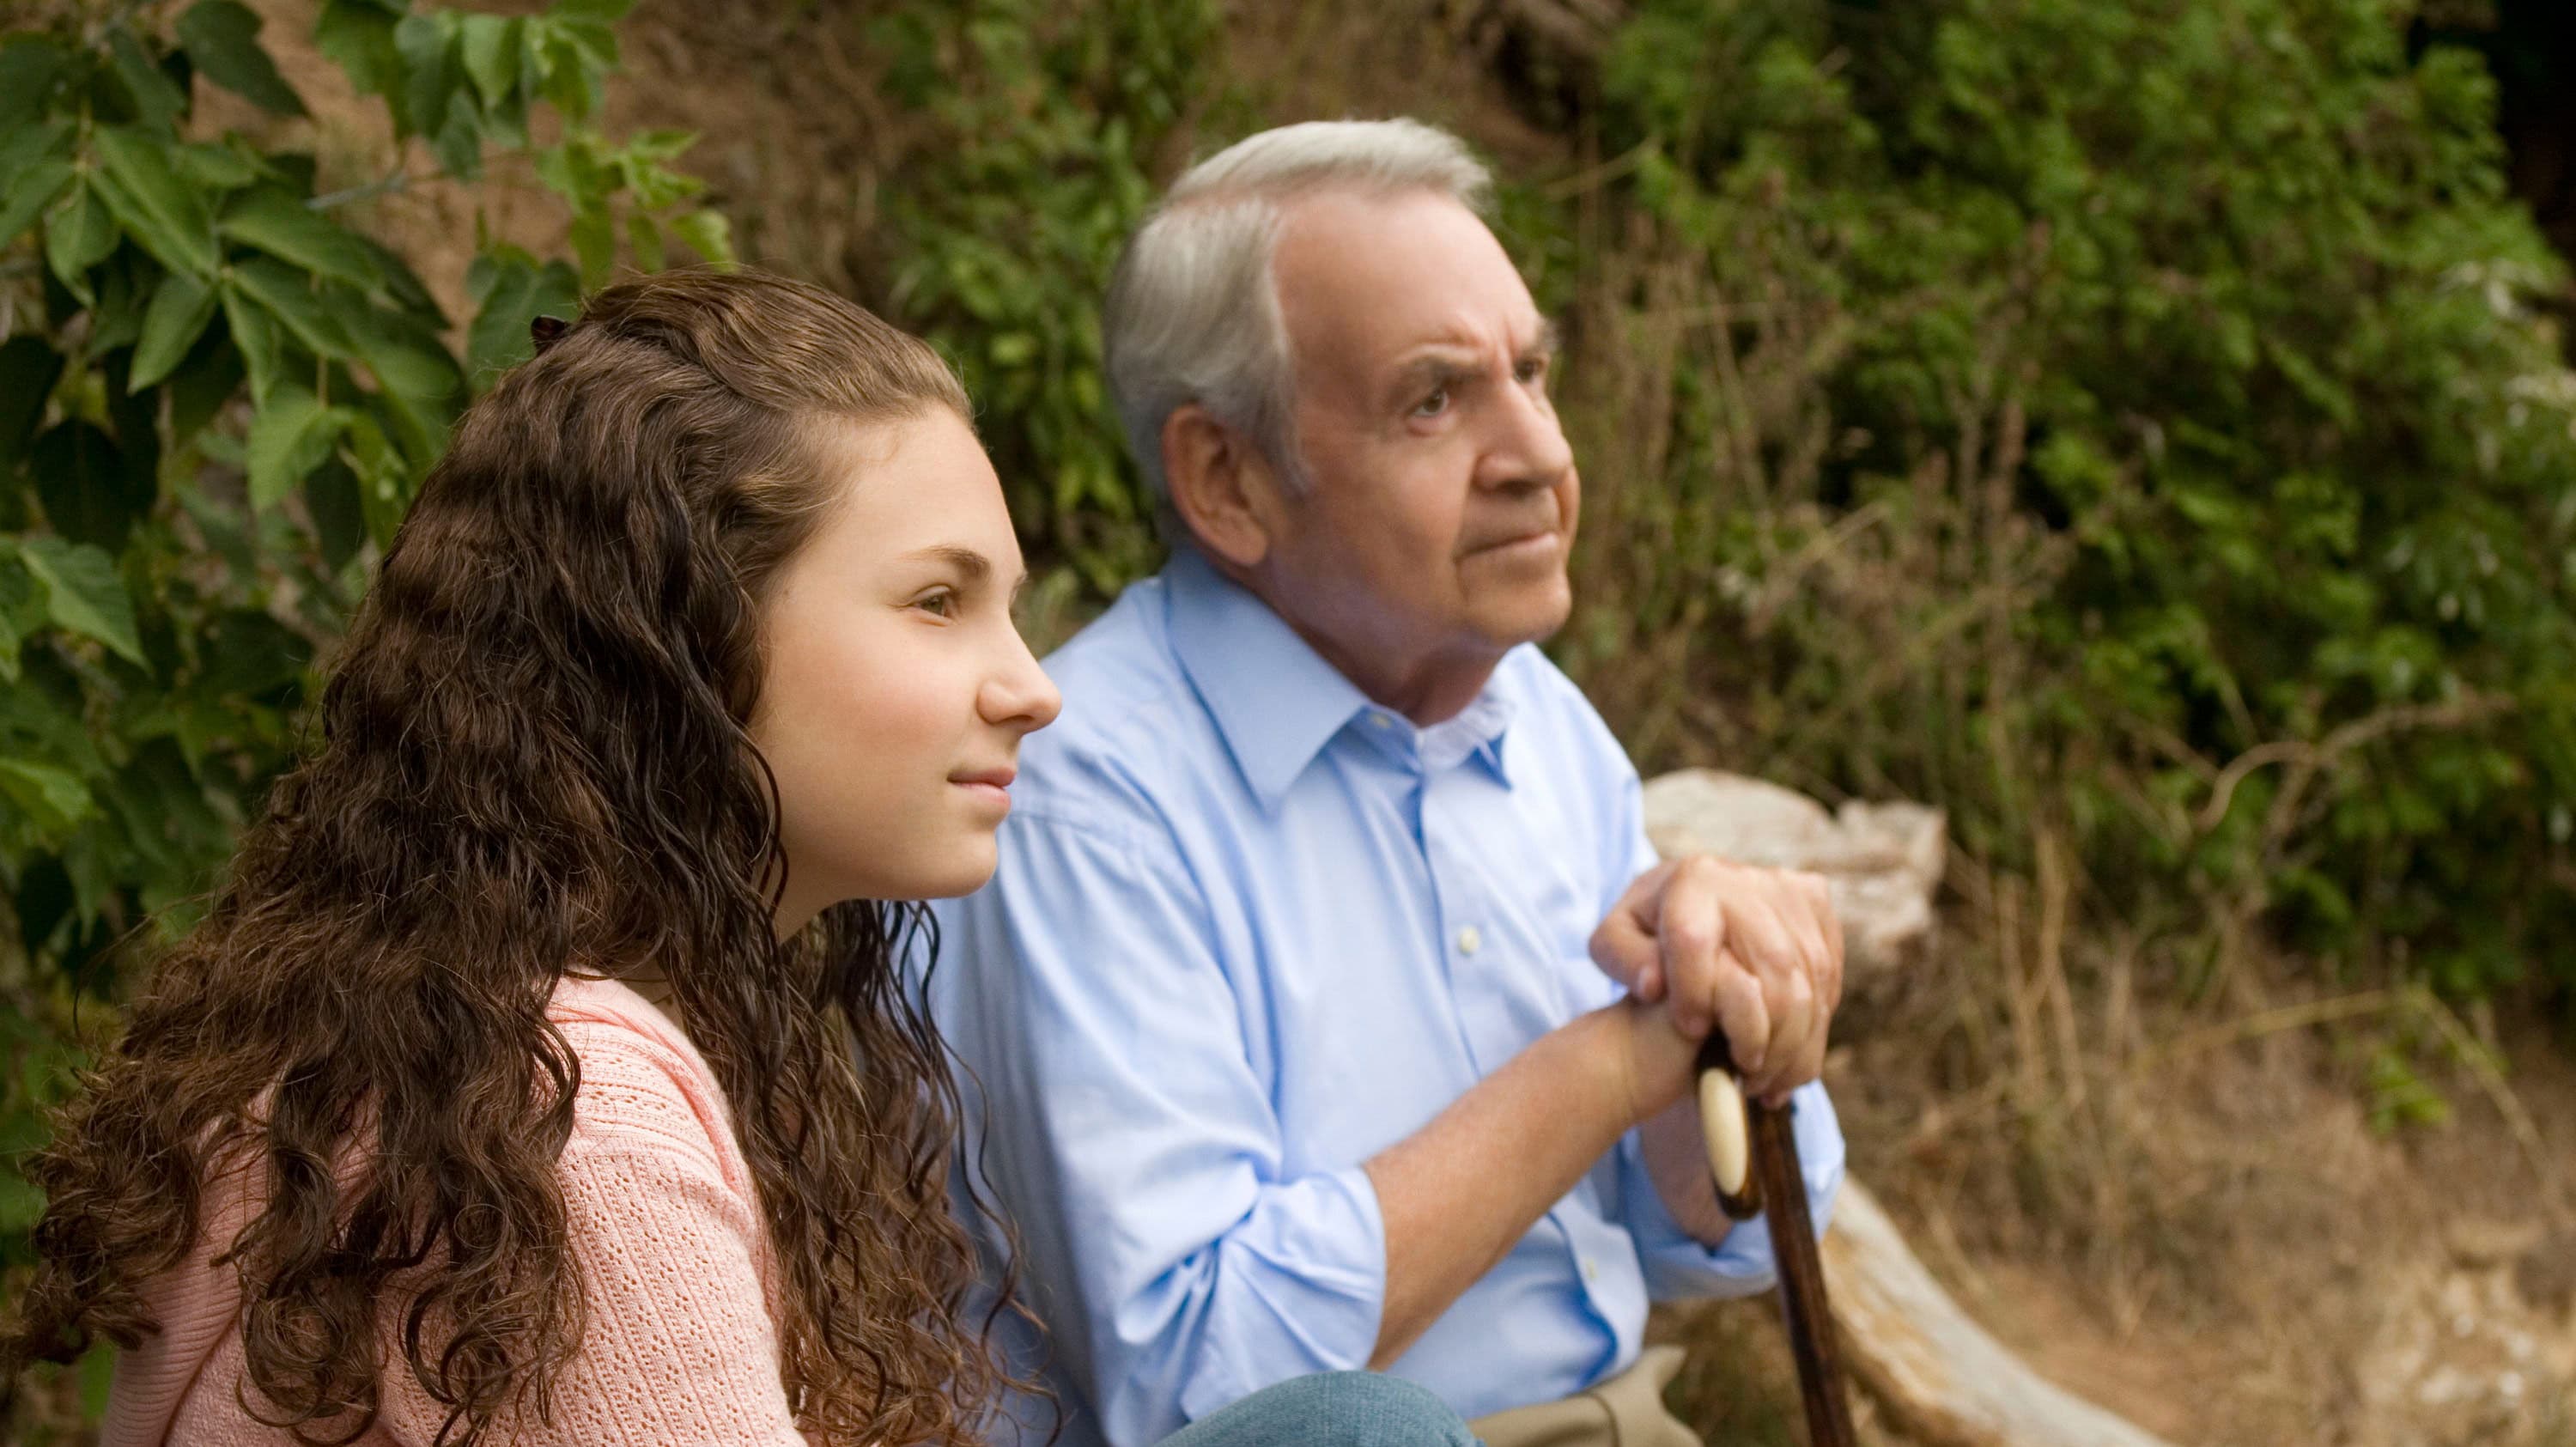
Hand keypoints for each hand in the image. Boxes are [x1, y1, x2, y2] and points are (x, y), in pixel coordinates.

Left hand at [1590, 856, 1843, 1103]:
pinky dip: (1813, 1031)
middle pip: (1770, 964)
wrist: (1692, 910)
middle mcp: (1746, 877)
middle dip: (1761, 1033)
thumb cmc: (1647, 940)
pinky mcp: (1818, 907)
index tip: (1689, 1030)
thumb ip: (1623, 960)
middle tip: (1744, 1077)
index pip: (1694, 941)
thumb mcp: (1613, 947)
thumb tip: (1654, 983)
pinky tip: (1789, 1066)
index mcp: (1690, 879)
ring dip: (1794, 1044)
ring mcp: (1789, 889)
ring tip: (1767, 1084)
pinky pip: (1828, 977)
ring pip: (1809, 978)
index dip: (1694, 992)